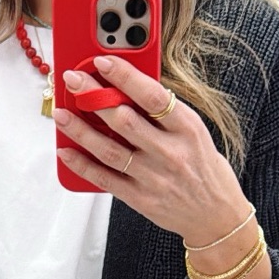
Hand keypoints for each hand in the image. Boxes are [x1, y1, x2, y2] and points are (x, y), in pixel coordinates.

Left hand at [54, 58, 269, 278]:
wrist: (217, 217)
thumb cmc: (205, 168)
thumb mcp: (196, 133)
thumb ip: (166, 114)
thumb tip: (127, 88)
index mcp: (188, 129)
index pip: (152, 96)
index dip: (125, 76)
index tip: (102, 61)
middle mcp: (170, 153)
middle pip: (124, 120)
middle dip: (94, 96)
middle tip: (73, 80)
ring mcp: (154, 178)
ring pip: (109, 149)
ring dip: (80, 129)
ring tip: (62, 113)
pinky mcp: (140, 198)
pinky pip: (105, 179)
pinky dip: (83, 165)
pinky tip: (66, 151)